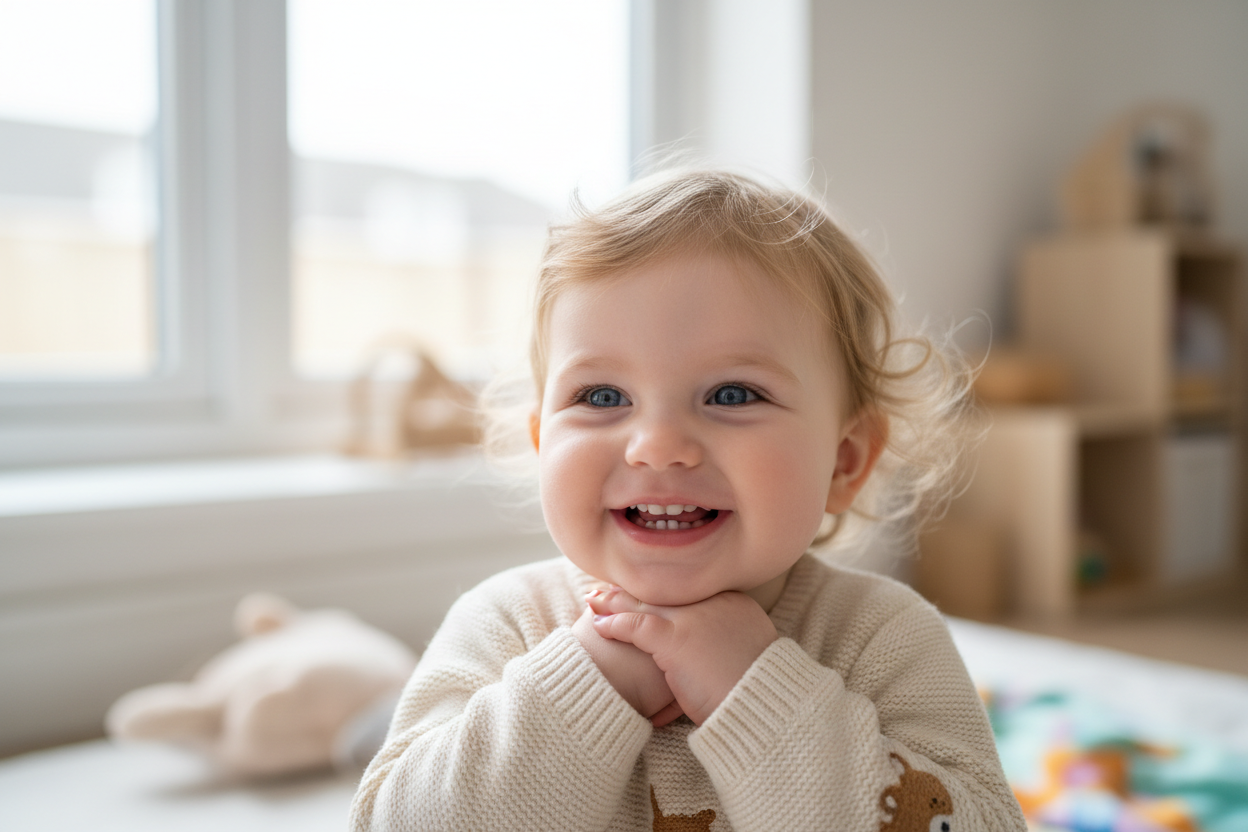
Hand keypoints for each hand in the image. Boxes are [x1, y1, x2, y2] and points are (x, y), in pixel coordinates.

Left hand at [587, 587, 777, 725]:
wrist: (763, 706)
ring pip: (646, 604)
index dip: (662, 590)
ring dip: (616, 602)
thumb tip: (718, 651)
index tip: (644, 588)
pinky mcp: (676, 639)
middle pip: (666, 593)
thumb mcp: (751, 656)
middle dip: (636, 590)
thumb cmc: (757, 690)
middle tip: (609, 586)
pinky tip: (598, 625)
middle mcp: (713, 603)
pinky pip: (635, 625)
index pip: (688, 592)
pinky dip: (614, 624)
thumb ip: (731, 643)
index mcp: (733, 604)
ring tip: (594, 600)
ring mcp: (693, 618)